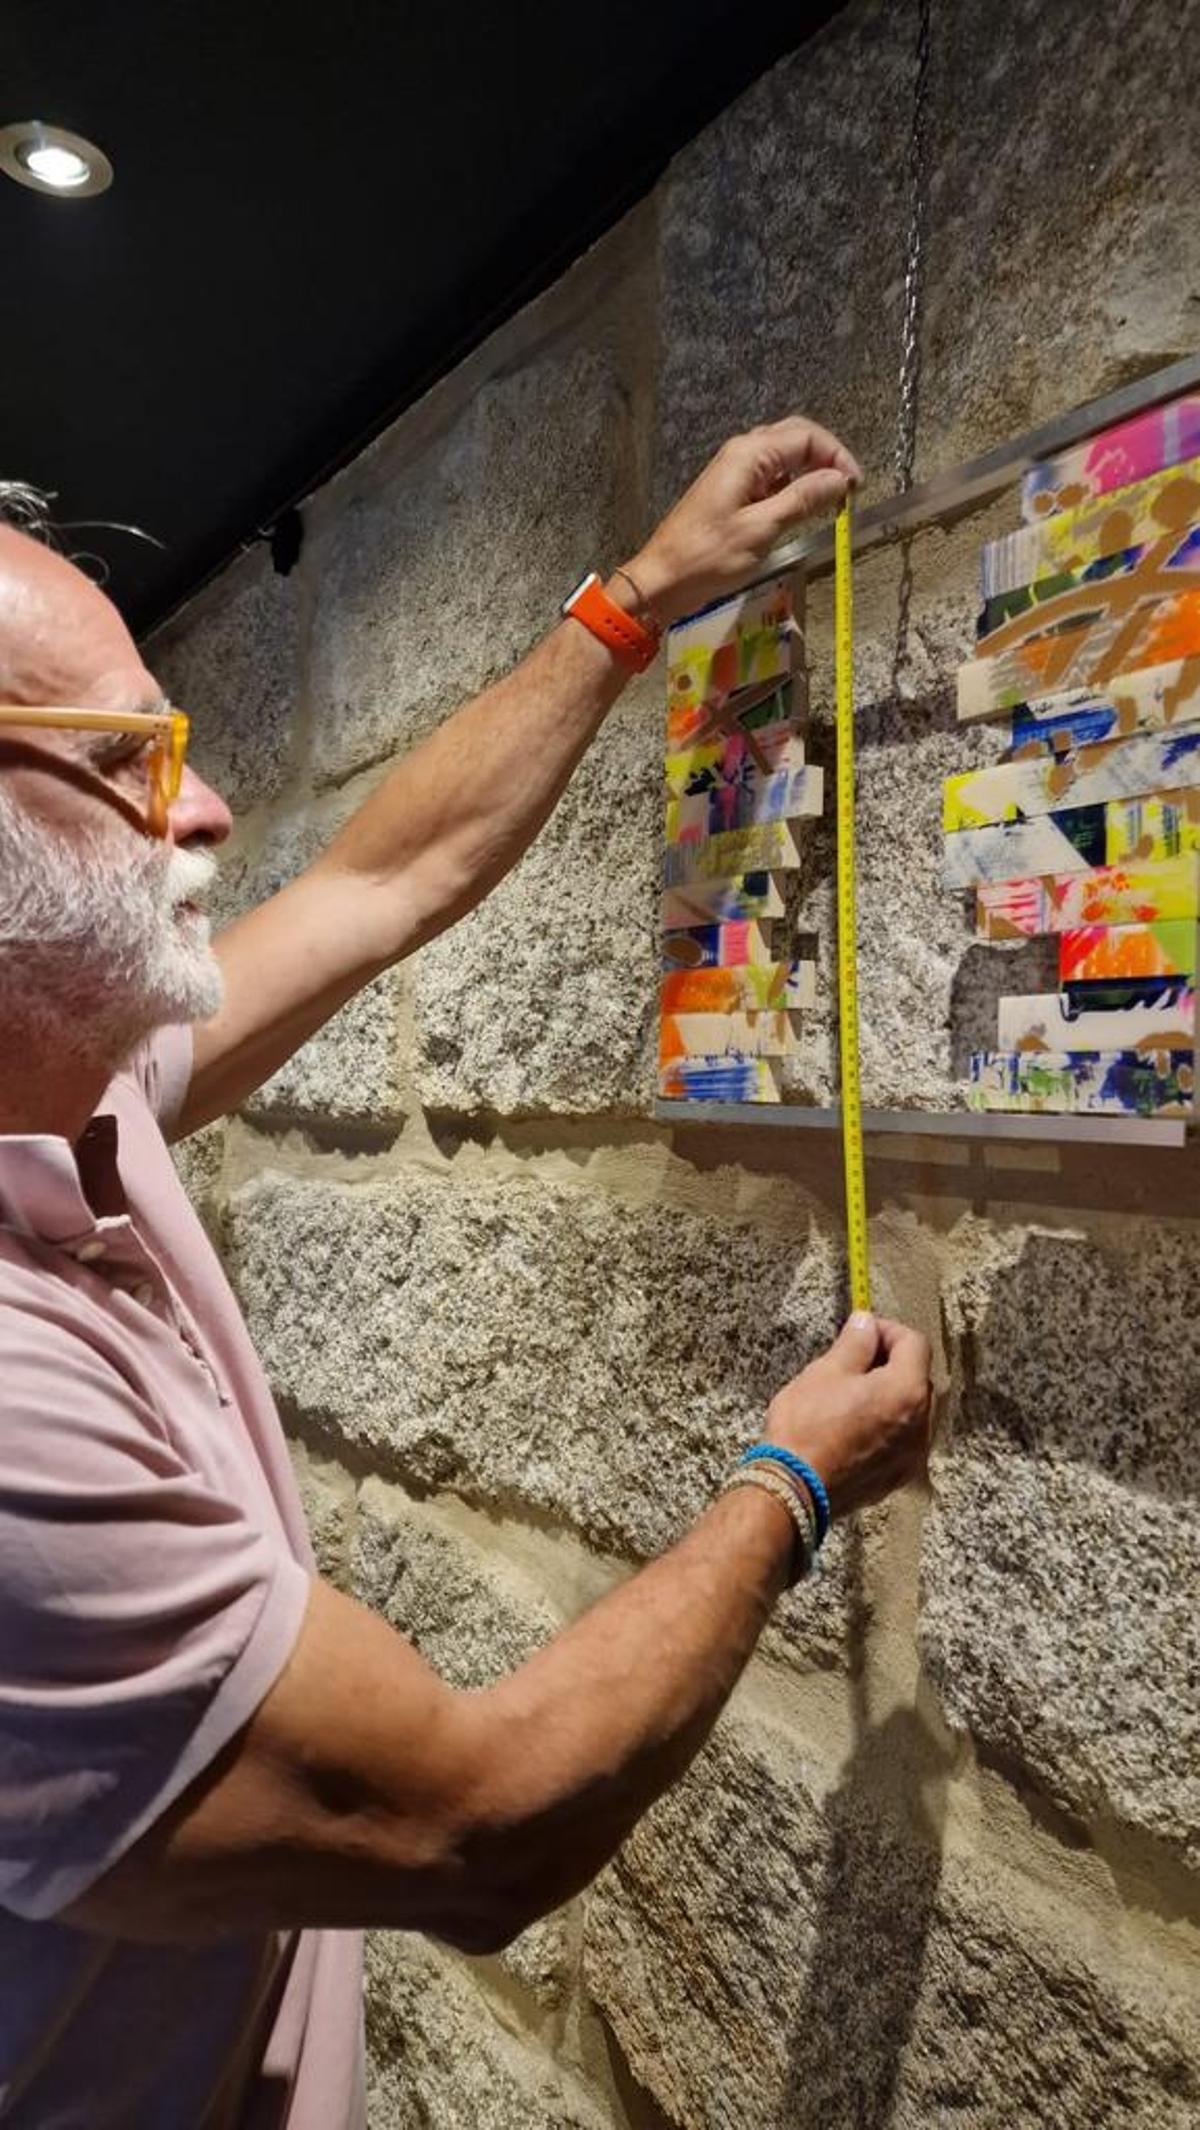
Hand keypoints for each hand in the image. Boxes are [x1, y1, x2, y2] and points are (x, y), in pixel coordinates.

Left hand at [624, 416, 861, 625]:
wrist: (663, 580)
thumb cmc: (708, 558)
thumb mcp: (762, 529)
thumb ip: (803, 500)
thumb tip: (840, 480)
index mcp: (749, 454)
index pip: (807, 437)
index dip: (837, 456)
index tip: (855, 486)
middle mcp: (742, 453)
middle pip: (796, 437)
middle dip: (826, 457)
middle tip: (847, 488)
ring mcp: (735, 470)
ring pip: (784, 455)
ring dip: (810, 471)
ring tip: (830, 498)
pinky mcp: (731, 490)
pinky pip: (770, 475)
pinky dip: (792, 485)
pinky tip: (802, 506)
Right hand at [763, 1313, 930, 1519]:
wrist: (793, 1489)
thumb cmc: (807, 1427)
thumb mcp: (826, 1372)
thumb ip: (855, 1343)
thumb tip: (866, 1324)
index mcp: (906, 1392)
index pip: (914, 1343)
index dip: (888, 1330)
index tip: (862, 1331)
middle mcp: (920, 1425)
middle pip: (916, 1378)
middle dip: (888, 1363)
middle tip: (851, 1361)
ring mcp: (911, 1455)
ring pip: (909, 1411)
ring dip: (887, 1396)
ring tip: (848, 1396)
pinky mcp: (896, 1477)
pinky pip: (899, 1440)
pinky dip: (883, 1426)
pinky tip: (851, 1427)